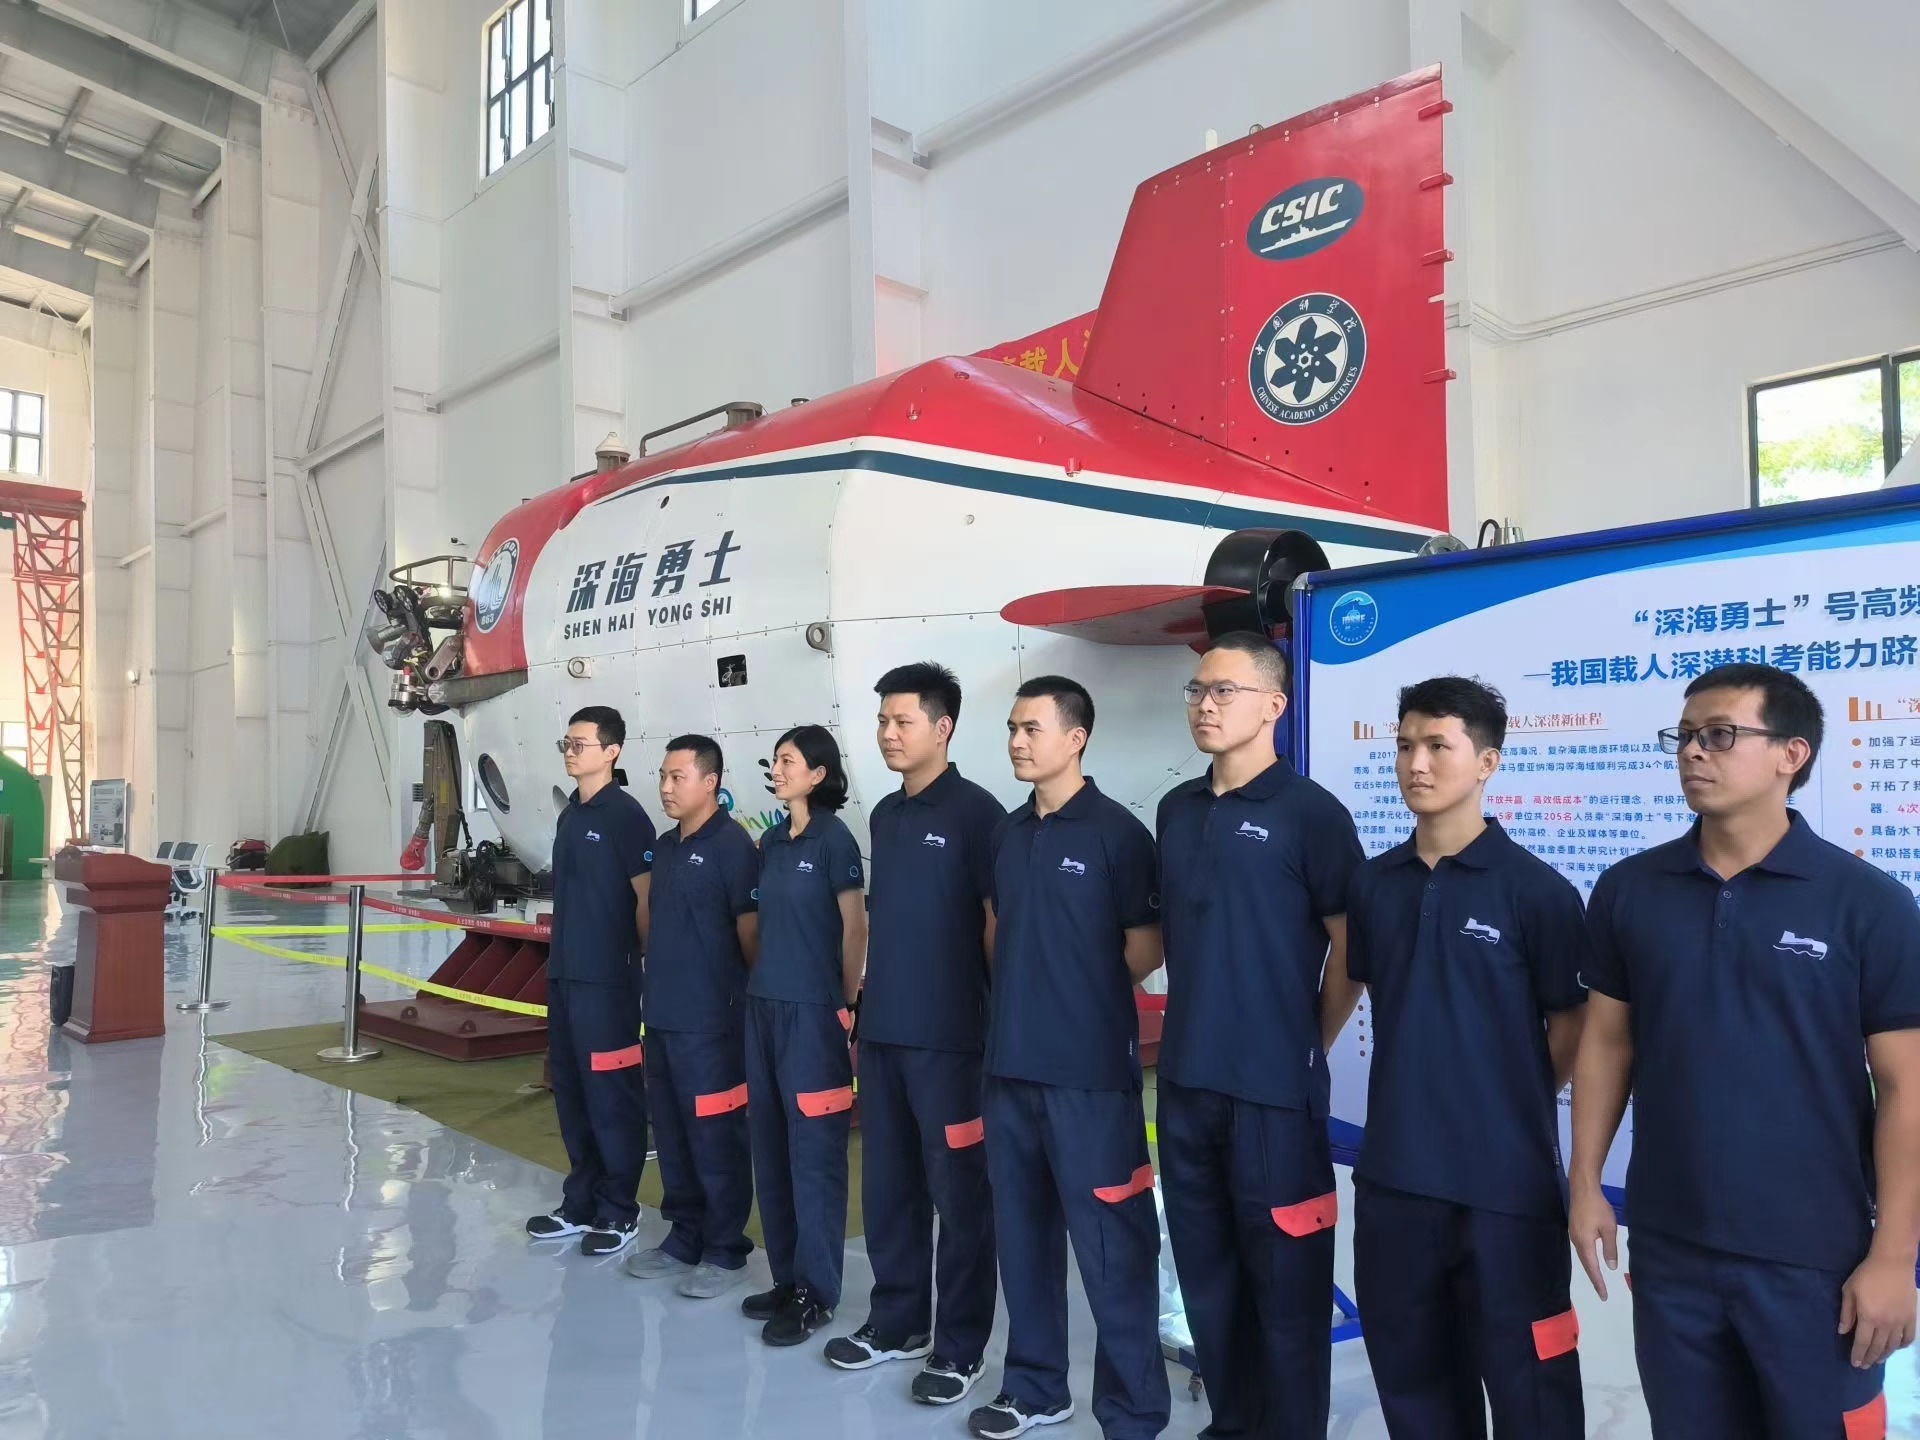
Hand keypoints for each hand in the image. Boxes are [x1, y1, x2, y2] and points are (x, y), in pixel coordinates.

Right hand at [1569, 1183, 1618, 1300]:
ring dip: (1590, 1268)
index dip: (1598, 1283)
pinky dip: (1587, 1258)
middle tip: (1602, 1292)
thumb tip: (1610, 1266)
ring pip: (1583, 1256)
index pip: (1592, 1268)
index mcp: (1584, 1243)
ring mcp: (1573, 1234)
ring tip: (1598, 1278)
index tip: (1604, 1296)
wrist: (1582, 1188)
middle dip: (1594, 1278)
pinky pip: (1581, 1248)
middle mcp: (1576, 1241)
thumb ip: (1610, 1248)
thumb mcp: (1609, 1228)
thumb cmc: (1597, 1208)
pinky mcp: (1574, 1228)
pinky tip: (1592, 1258)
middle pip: (1585, 1264)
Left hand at [1840, 1250, 1916, 1367]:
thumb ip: (1846, 1313)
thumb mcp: (1849, 1290)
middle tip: (1864, 1365)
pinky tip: (1896, 1348)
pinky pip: (1908, 1338)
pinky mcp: (1911, 1318)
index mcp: (1868, 1317)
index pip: (1862, 1342)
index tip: (1854, 1363)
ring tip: (1877, 1360)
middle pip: (1877, 1347)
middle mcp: (1885, 1324)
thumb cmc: (1866, 1275)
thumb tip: (1842, 1332)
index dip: (1858, 1354)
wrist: (1893, 1264)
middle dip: (1869, 1358)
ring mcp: (1900, 1322)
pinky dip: (1901, 1346)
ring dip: (1884, 1355)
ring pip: (1892, 1346)